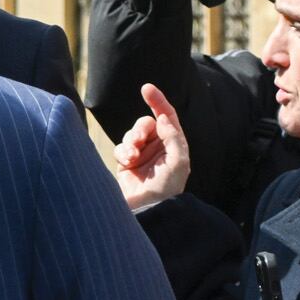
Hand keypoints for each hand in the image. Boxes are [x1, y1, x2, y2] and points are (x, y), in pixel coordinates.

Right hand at [114, 83, 190, 210]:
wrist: (147, 210)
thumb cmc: (166, 189)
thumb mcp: (178, 162)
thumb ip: (173, 137)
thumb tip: (162, 118)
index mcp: (174, 144)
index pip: (167, 116)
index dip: (158, 101)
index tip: (146, 88)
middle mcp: (158, 148)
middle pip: (145, 124)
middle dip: (140, 130)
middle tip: (138, 141)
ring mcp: (140, 156)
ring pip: (130, 135)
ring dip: (130, 143)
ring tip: (132, 158)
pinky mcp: (125, 164)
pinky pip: (120, 148)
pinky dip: (122, 152)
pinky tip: (126, 162)